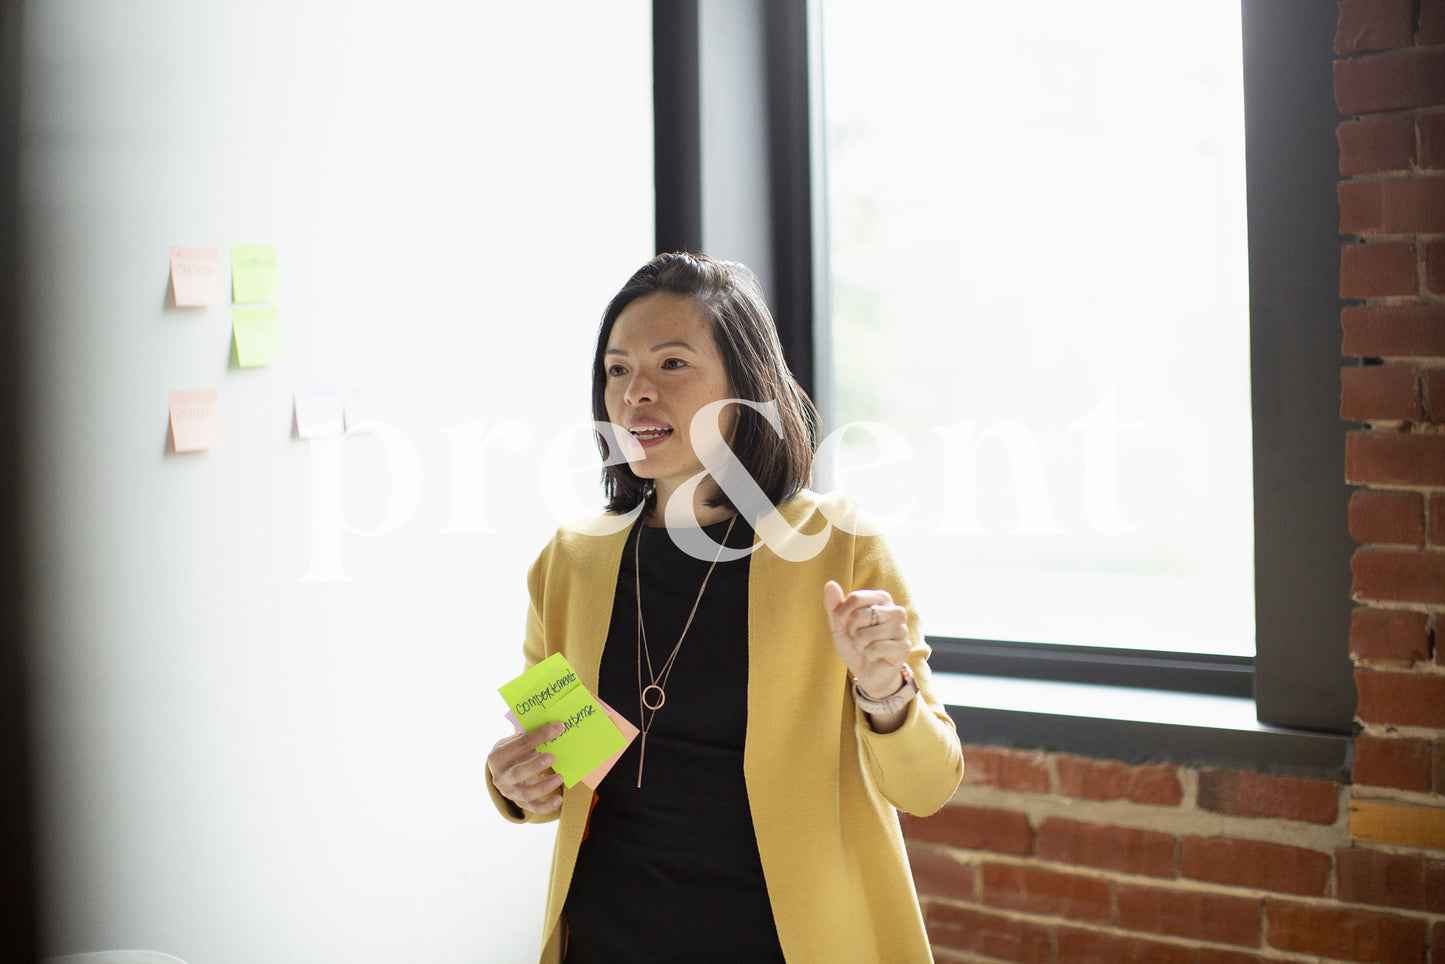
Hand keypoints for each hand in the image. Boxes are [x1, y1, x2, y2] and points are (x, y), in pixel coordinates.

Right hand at [487, 722, 565, 814]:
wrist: (502, 772)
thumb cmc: (513, 752)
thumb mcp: (513, 742)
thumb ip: (527, 736)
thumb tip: (554, 726)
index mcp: (498, 757)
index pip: (520, 745)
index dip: (539, 736)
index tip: (558, 728)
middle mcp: (501, 776)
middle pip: (517, 773)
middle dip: (535, 765)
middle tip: (552, 757)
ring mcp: (510, 792)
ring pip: (526, 793)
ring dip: (543, 786)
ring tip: (560, 777)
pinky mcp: (520, 802)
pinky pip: (534, 808)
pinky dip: (547, 806)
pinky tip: (559, 800)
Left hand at [823, 580, 909, 699]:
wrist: (868, 672)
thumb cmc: (856, 644)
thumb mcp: (839, 625)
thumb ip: (834, 605)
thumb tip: (830, 584)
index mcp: (881, 599)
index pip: (856, 597)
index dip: (842, 613)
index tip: (843, 623)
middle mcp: (895, 610)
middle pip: (861, 615)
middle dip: (853, 631)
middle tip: (860, 638)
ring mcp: (902, 629)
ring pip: (868, 634)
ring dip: (861, 645)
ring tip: (868, 647)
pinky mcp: (905, 647)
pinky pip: (877, 648)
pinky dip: (870, 655)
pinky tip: (876, 656)